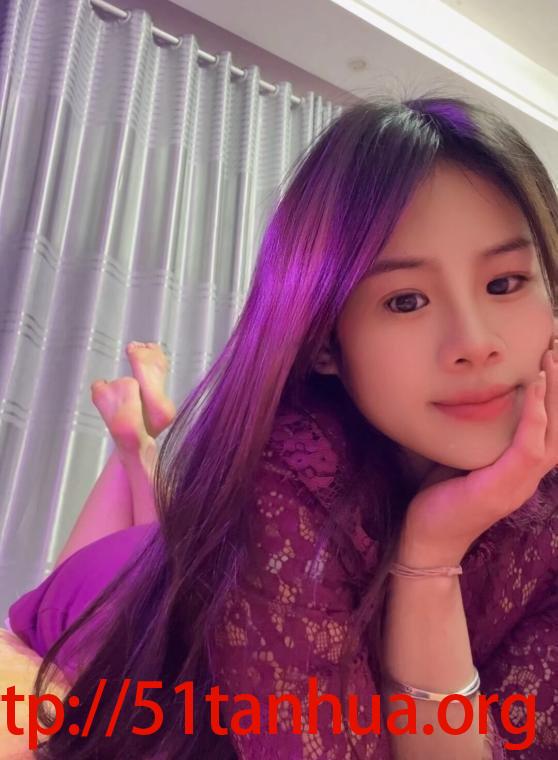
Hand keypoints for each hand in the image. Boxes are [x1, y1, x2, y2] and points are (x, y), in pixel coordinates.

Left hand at [399, 341, 557, 564]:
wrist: (428, 537)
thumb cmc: (442, 494)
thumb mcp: (466, 455)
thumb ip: (479, 431)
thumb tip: (471, 393)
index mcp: (523, 466)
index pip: (553, 424)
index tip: (554, 353)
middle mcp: (529, 475)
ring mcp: (520, 483)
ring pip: (554, 432)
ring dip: (556, 393)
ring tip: (553, 357)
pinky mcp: (503, 487)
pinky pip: (529, 447)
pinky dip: (534, 414)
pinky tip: (532, 386)